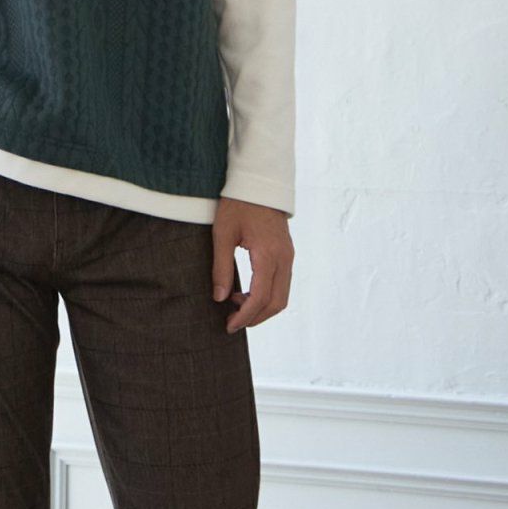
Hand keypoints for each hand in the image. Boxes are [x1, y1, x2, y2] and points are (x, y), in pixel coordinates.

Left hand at [211, 197, 292, 331]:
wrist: (259, 182)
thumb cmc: (238, 204)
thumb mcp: (222, 234)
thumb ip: (221, 267)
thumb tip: (219, 298)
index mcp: (268, 255)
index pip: (260, 298)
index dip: (245, 316)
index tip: (229, 326)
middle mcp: (284, 259)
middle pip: (276, 303)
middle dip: (255, 318)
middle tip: (231, 322)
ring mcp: (288, 256)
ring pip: (282, 295)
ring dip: (260, 307)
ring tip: (234, 305)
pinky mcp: (286, 254)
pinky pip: (281, 284)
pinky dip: (265, 295)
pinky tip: (243, 292)